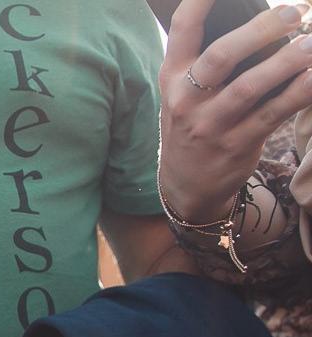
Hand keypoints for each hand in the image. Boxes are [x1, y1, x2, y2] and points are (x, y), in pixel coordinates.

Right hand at [159, 0, 311, 222]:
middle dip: (260, 30)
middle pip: (221, 56)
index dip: (201, 1)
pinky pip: (274, 114)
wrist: (185, 184)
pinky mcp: (237, 144)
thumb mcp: (184, 92)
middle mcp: (186, 99)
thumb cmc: (193, 124)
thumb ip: (208, 61)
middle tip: (294, 12)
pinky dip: (299, 93)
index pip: (183, 29)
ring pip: (250, 87)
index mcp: (172, 76)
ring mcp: (211, 124)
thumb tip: (260, 24)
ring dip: (287, 62)